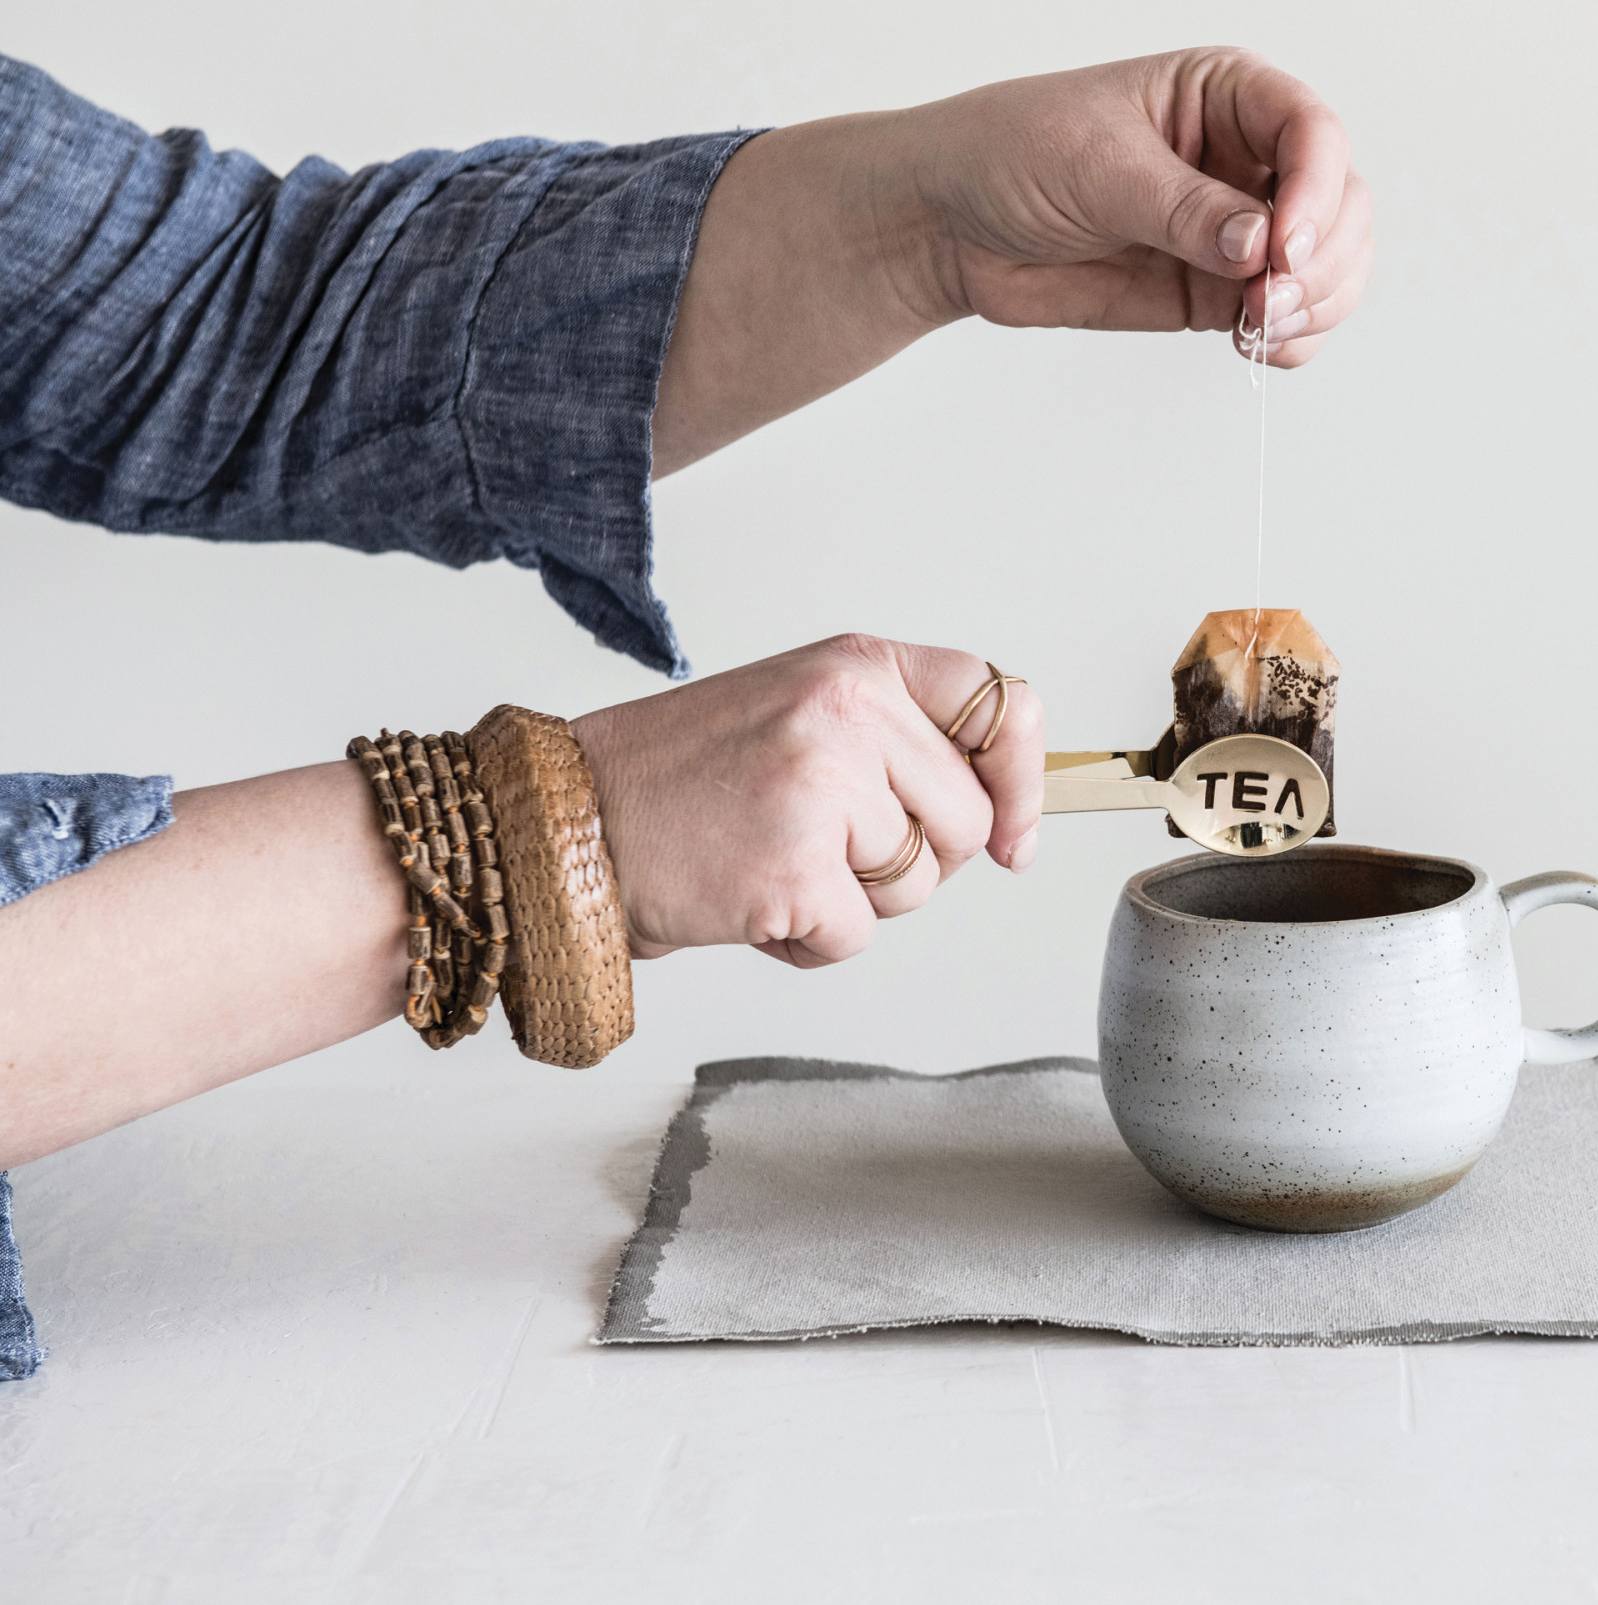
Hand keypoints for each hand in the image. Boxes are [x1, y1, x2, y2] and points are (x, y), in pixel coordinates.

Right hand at [569, 634, 1042, 969]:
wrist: (569, 821)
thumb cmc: (682, 778)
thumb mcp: (802, 712)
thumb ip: (898, 739)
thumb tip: (1006, 811)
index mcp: (857, 666)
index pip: (1000, 703)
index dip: (1021, 777)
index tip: (1013, 832)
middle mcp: (850, 712)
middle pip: (966, 819)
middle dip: (913, 855)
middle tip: (820, 839)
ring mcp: (825, 787)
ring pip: (919, 884)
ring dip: (856, 898)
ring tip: (774, 857)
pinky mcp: (798, 867)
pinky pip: (858, 935)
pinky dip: (809, 939)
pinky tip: (752, 898)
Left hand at [904, 48, 1372, 370]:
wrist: (951, 225)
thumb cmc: (1012, 155)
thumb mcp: (1097, 166)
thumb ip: (1182, 208)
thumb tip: (1258, 246)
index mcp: (1226, 94)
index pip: (1312, 132)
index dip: (1317, 190)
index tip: (1284, 246)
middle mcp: (1246, 158)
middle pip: (1341, 205)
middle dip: (1324, 258)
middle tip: (1271, 301)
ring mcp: (1238, 230)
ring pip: (1329, 269)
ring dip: (1317, 305)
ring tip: (1261, 329)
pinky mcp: (1218, 292)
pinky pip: (1285, 320)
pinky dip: (1290, 340)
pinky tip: (1260, 348)